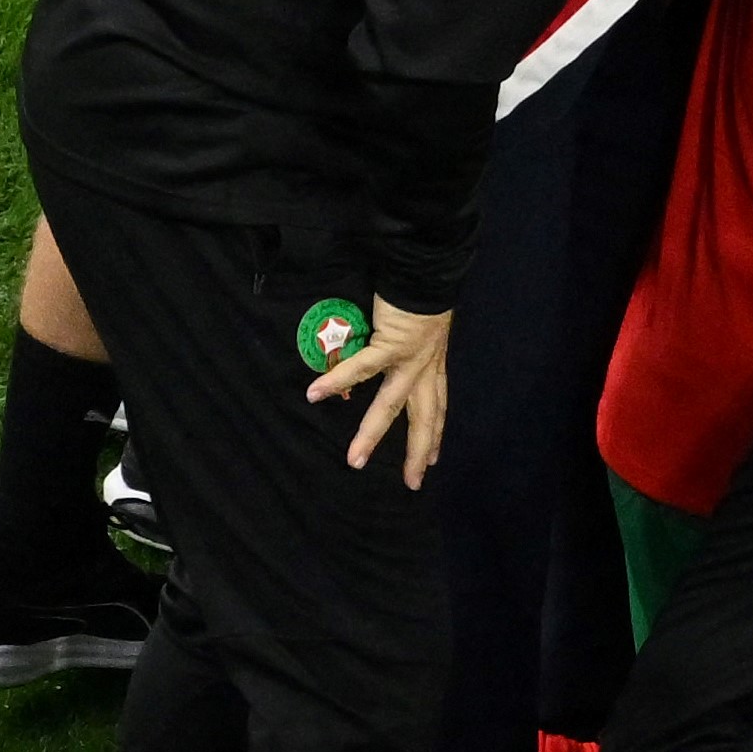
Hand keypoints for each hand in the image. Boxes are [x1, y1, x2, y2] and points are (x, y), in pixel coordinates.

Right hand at [306, 298, 457, 483]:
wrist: (425, 268)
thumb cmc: (416, 294)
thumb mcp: (416, 329)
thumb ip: (399, 348)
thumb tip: (380, 355)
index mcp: (433, 363)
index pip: (438, 405)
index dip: (435, 433)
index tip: (432, 459)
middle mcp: (428, 365)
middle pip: (425, 417)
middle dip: (416, 452)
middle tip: (411, 484)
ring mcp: (412, 357)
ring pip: (392, 404)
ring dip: (372, 434)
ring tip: (353, 460)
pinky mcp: (394, 342)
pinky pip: (362, 367)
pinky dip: (338, 380)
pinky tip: (315, 394)